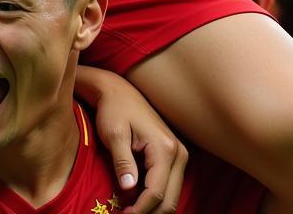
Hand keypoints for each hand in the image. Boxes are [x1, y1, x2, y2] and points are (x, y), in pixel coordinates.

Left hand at [88, 68, 187, 213]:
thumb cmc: (114, 110)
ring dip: (153, 208)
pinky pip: (169, 185)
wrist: (118, 92)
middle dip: (150, 213)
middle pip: (171, 199)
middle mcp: (178, 153)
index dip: (141, 210)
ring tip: (130, 210)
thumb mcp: (114, 134)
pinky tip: (137, 200)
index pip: (157, 192)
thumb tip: (129, 189)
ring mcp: (178, 154)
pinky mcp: (173, 156)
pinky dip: (156, 197)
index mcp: (165, 148)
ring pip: (172, 195)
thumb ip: (122, 162)